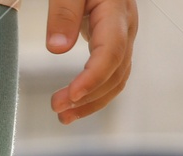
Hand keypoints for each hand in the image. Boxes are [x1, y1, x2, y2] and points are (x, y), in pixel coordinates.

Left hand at [47, 0, 137, 123]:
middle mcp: (126, 28)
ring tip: (63, 116)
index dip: (93, 78)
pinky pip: (112, 75)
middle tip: (57, 108)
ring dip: (92, 102)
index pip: (111, 52)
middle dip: (88, 96)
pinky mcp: (116, 43)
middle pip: (116, 72)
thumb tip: (56, 49)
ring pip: (117, 79)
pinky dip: (95, 94)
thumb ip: (63, 12)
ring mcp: (124, 37)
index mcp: (116, 12)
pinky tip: (76, 104)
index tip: (72, 95)